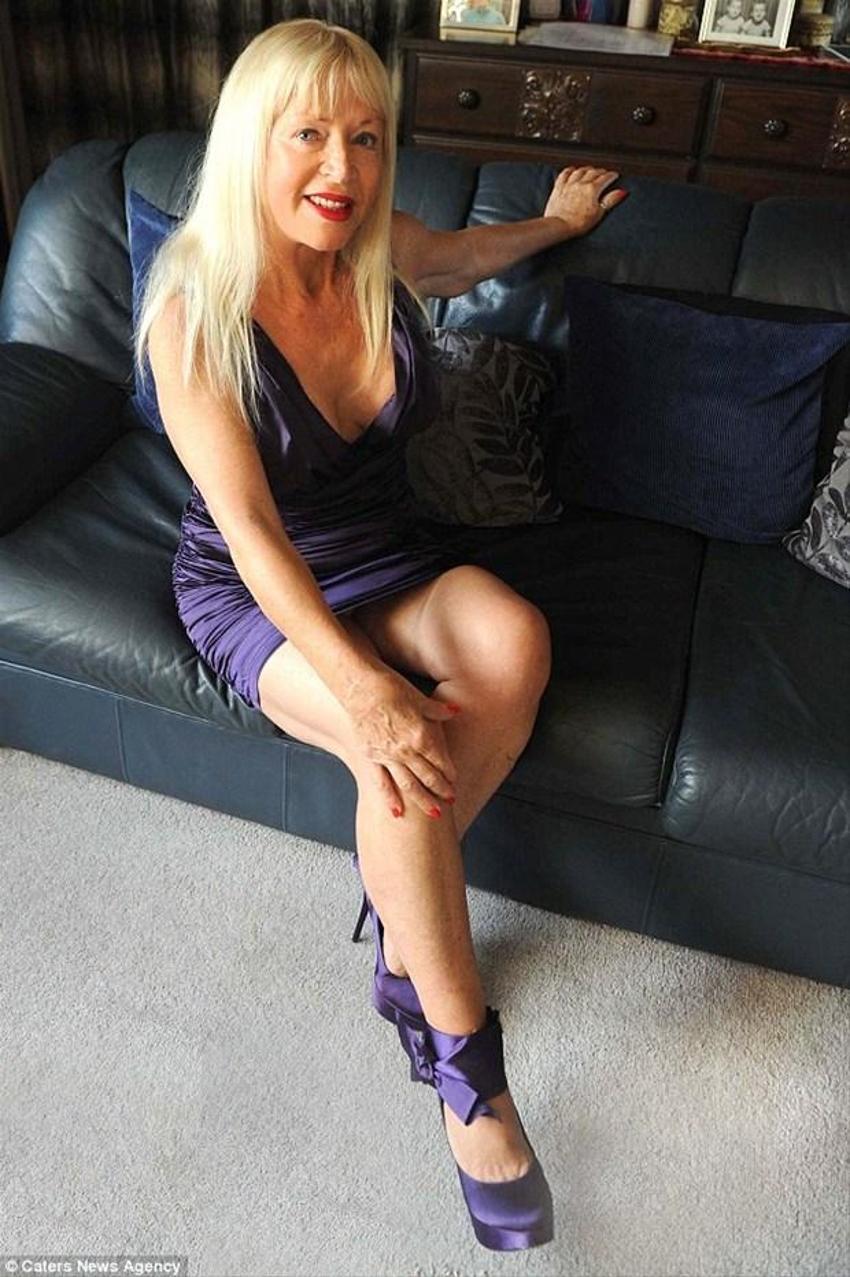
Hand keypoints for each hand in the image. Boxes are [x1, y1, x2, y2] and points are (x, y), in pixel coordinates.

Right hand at [342, 667, 460, 819]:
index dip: (450, 772)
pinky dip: (390, 799)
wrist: (358, 686)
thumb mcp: (419, 698)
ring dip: (423, 800)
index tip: (455, 780)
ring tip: (434, 812)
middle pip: (428, 776)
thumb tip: (455, 711)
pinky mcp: (370, 757)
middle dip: (441, 789)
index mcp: (421, 735)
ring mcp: (387, 756)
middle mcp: (406, 750)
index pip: (441, 760)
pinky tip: (397, 812)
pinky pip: (382, 783)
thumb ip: (438, 710)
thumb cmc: (389, 687)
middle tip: (451, 799)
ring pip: (409, 785)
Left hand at [543, 165, 628, 237]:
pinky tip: (572, 170)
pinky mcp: (559, 187)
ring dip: (587, 169)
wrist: (559, 226)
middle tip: (604, 173)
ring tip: (591, 170)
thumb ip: (610, 200)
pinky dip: (570, 170)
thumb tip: (621, 192)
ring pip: (580, 170)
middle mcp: (581, 183)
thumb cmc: (578, 223)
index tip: (615, 175)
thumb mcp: (599, 213)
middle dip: (601, 171)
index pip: (605, 178)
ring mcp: (569, 184)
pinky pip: (565, 173)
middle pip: (593, 172)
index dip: (612, 175)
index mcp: (592, 189)